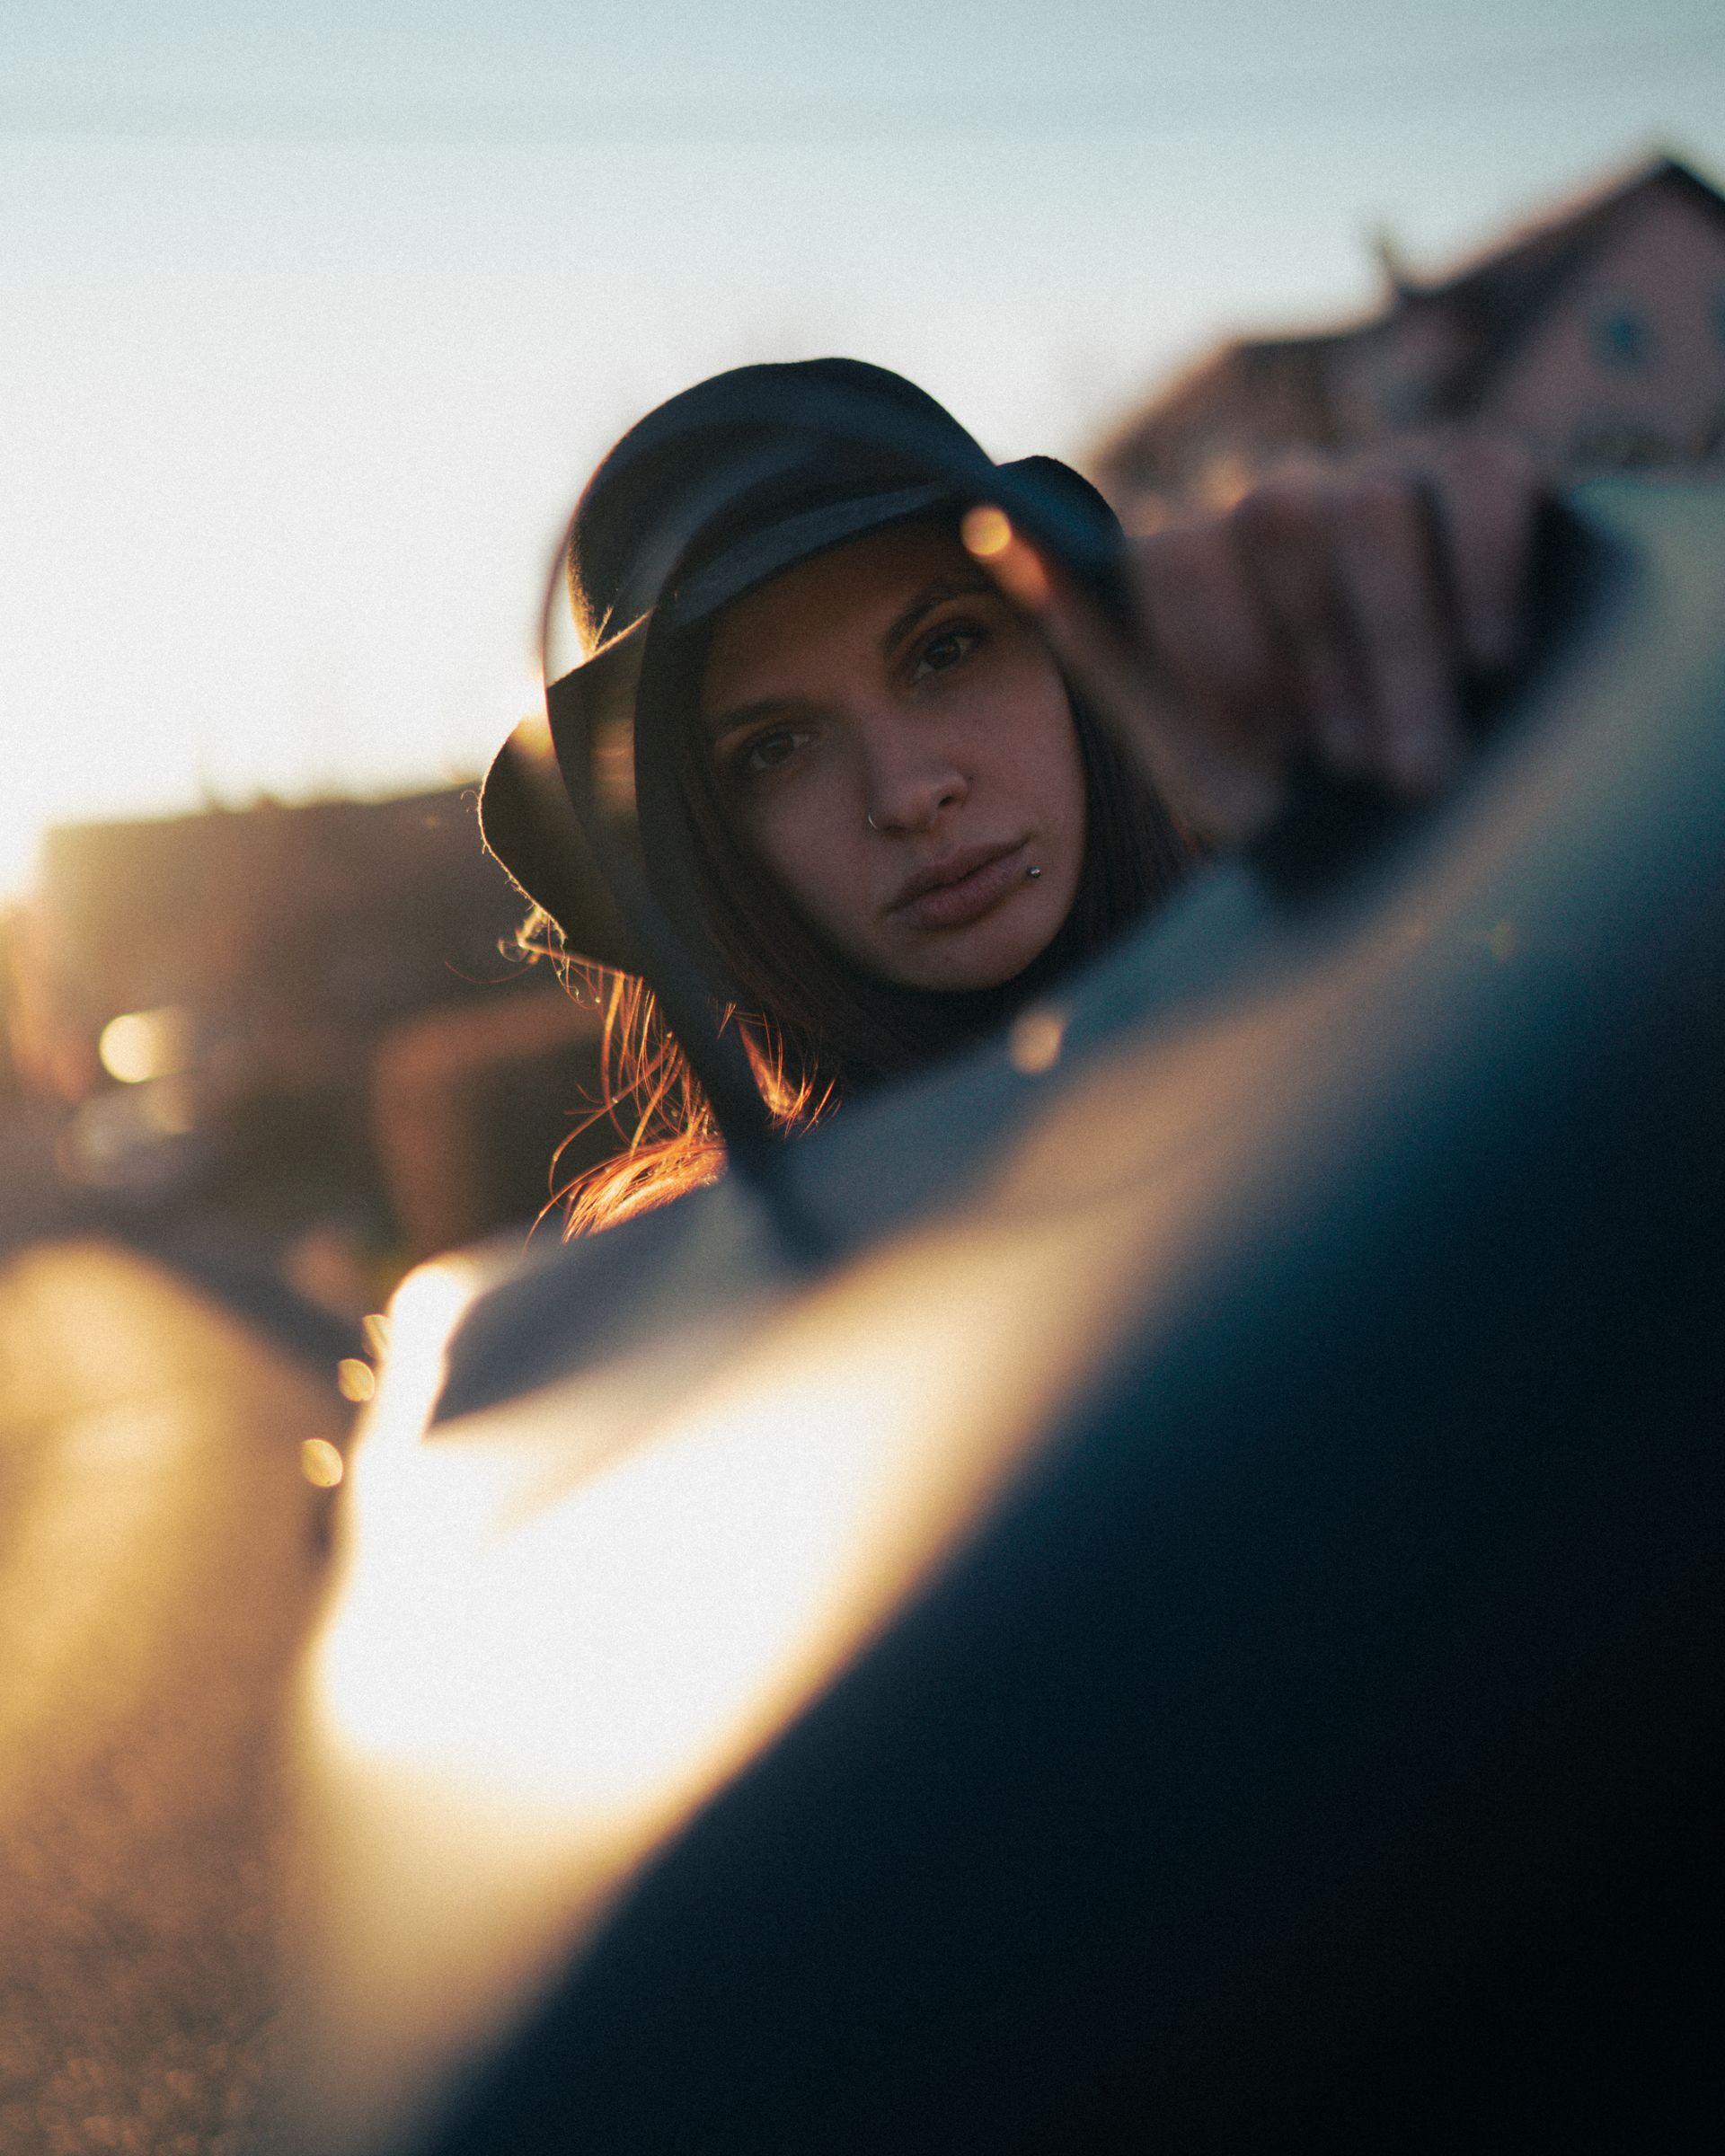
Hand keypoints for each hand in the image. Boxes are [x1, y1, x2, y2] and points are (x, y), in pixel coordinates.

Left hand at [977, 435, 1546, 847]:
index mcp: (1196, 566)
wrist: (1414, 825)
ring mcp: (1380, 478)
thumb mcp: (1190, 744)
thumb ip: (1099, 642)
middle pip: (1278, 519)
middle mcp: (1279, 506)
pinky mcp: (1478, 477)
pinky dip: (1485, 568)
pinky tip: (1492, 657)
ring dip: (1400, 646)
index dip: (1220, 647)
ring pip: (1374, 506)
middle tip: (1356, 768)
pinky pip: (1480, 476)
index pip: (1176, 556)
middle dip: (1321, 659)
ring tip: (1418, 759)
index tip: (1266, 741)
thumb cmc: (1291, 791)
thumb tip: (993, 525)